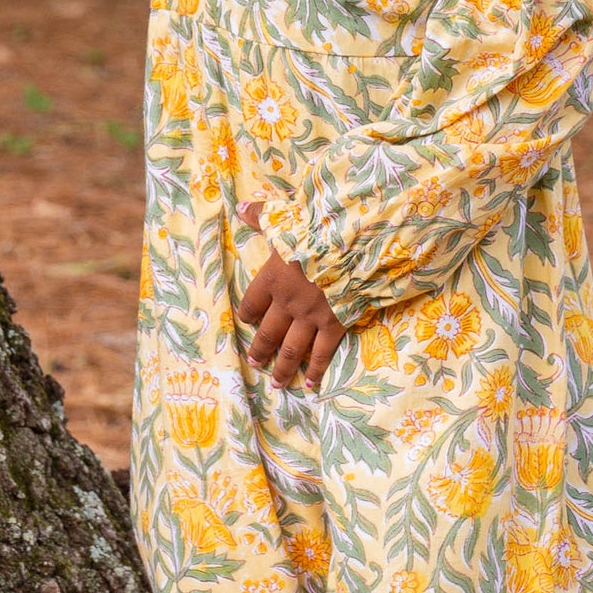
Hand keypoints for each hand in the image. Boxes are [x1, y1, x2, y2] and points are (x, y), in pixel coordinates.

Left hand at [235, 200, 345, 391]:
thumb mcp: (284, 218)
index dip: (247, 313)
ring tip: (277, 383)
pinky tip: (310, 384)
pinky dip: (316, 371)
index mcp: (271, 278)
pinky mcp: (335, 324)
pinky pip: (322, 353)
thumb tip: (240, 208)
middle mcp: (287, 303)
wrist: (352, 242)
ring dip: (283, 367)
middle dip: (260, 350)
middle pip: (268, 333)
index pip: (252, 303)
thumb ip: (261, 216)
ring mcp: (311, 317)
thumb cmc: (316, 226)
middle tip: (254, 364)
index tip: (246, 321)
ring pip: (292, 349)